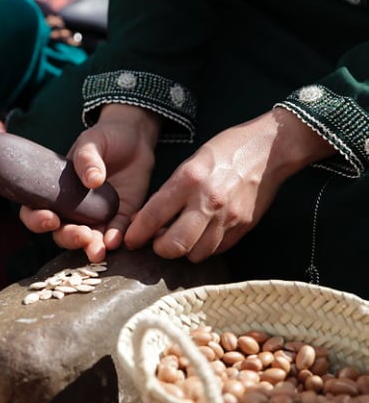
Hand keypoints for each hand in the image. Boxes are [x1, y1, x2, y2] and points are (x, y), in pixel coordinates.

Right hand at [19, 104, 161, 260]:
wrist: (134, 138)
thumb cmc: (104, 138)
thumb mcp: (92, 141)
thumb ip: (88, 158)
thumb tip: (93, 180)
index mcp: (55, 191)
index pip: (35, 211)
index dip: (37, 220)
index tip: (50, 219)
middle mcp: (72, 209)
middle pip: (61, 233)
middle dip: (68, 238)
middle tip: (81, 236)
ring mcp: (96, 216)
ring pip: (88, 240)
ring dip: (90, 247)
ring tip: (97, 250)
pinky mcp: (119, 218)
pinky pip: (115, 233)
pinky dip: (114, 239)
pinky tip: (116, 241)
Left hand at [124, 107, 333, 261]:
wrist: (271, 149)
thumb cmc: (227, 150)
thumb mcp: (192, 162)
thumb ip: (170, 191)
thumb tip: (146, 218)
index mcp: (189, 179)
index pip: (153, 216)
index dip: (137, 233)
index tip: (131, 239)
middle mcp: (208, 201)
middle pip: (174, 245)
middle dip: (161, 249)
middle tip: (158, 242)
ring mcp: (228, 217)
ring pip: (196, 254)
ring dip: (185, 250)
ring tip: (182, 237)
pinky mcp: (243, 227)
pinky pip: (217, 250)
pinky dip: (206, 247)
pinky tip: (203, 234)